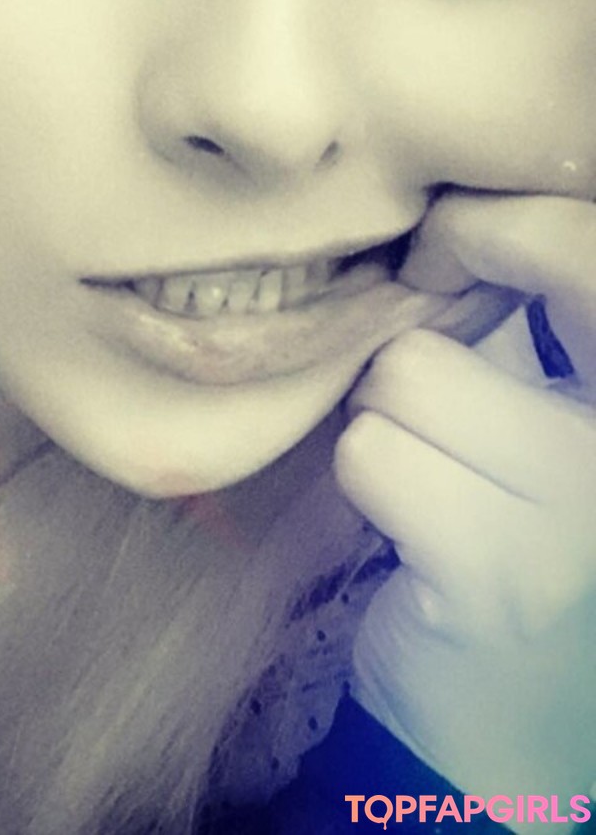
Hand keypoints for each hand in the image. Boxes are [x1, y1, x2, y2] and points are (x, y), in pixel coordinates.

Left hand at [334, 192, 595, 805]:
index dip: (497, 223)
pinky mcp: (503, 574)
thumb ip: (518, 327)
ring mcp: (582, 511)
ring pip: (406, 374)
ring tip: (422, 474)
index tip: (443, 243)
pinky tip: (405, 529)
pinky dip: (365, 481)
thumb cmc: (508, 531)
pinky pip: (371, 454)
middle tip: (421, 346)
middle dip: (437, 300)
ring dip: (383, 418)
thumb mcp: (538, 415)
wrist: (508, 720)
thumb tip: (438, 217)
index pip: (587, 247)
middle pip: (522, 278)